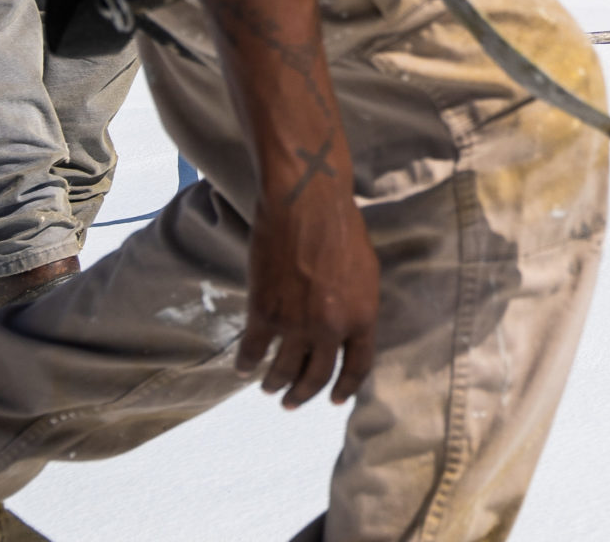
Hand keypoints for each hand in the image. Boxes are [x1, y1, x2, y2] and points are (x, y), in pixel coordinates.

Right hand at [238, 183, 378, 407]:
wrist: (307, 206)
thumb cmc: (342, 230)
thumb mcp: (366, 273)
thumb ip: (357, 307)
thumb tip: (349, 332)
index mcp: (363, 317)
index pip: (358, 367)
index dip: (345, 388)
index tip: (334, 401)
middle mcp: (332, 328)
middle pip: (317, 376)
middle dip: (304, 394)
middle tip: (292, 403)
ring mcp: (296, 324)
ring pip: (283, 370)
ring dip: (274, 384)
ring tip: (269, 389)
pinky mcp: (264, 314)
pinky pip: (253, 351)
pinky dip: (247, 363)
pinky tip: (244, 368)